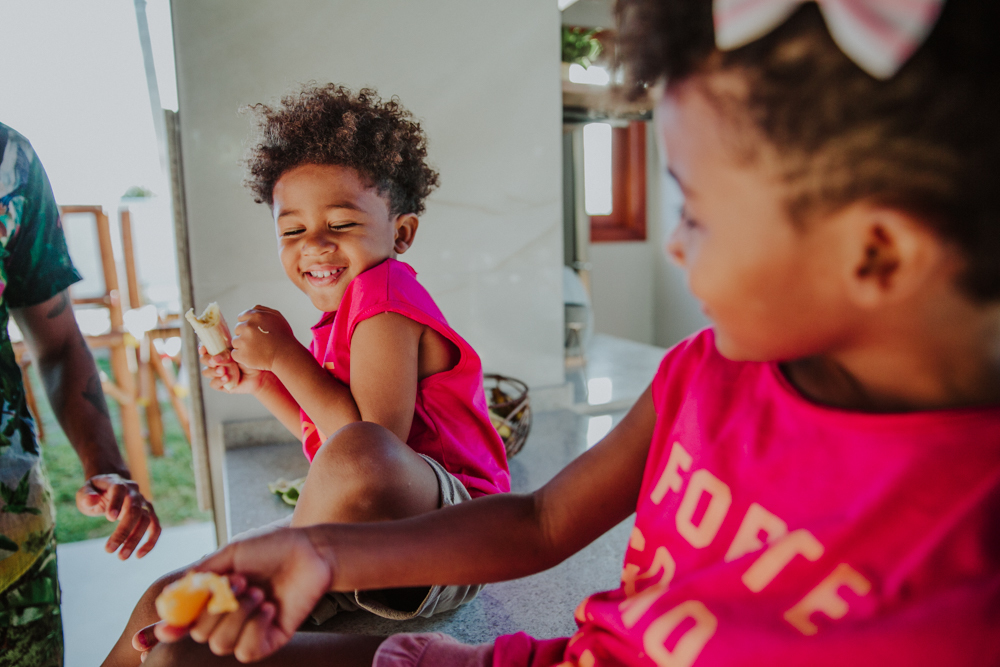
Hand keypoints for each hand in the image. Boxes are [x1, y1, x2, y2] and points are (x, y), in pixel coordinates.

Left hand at [76, 474, 160, 558]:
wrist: (112, 486)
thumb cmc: (96, 491)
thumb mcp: (85, 491)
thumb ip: (86, 496)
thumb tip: (91, 500)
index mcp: (117, 483)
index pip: (120, 489)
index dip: (116, 502)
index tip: (109, 518)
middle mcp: (134, 492)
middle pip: (134, 510)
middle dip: (124, 531)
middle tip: (108, 550)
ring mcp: (143, 503)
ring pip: (146, 520)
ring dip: (135, 539)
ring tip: (121, 557)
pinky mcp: (149, 514)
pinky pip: (155, 527)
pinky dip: (150, 541)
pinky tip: (138, 555)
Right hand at [153, 527, 330, 661]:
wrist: (311, 551)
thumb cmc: (271, 547)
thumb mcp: (231, 554)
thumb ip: (201, 575)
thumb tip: (168, 598)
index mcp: (212, 597)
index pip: (178, 624)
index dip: (159, 634)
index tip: (145, 641)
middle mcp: (226, 617)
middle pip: (197, 634)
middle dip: (215, 607)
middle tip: (242, 581)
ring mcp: (246, 631)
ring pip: (219, 644)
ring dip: (238, 614)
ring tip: (260, 592)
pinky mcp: (268, 641)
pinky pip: (246, 651)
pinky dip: (255, 627)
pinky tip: (270, 607)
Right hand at [199, 346, 263, 394]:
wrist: (260, 374)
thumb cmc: (251, 360)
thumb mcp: (239, 353)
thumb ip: (227, 352)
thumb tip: (216, 357)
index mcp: (219, 351)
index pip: (205, 349)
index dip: (202, 348)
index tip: (204, 348)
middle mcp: (216, 362)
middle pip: (203, 360)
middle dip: (208, 360)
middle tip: (215, 361)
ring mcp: (217, 374)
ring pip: (206, 372)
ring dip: (213, 371)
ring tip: (224, 370)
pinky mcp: (221, 385)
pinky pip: (213, 384)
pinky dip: (219, 381)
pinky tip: (227, 378)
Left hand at [231, 306, 295, 372]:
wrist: (286, 355)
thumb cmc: (284, 336)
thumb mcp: (277, 317)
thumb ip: (262, 310)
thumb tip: (251, 309)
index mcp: (255, 315)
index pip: (241, 318)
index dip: (248, 325)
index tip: (255, 331)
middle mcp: (247, 326)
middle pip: (237, 329)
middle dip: (245, 334)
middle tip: (258, 341)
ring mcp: (243, 341)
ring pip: (236, 342)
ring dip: (243, 345)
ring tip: (257, 349)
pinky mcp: (241, 354)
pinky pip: (235, 354)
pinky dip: (242, 356)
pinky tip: (253, 356)